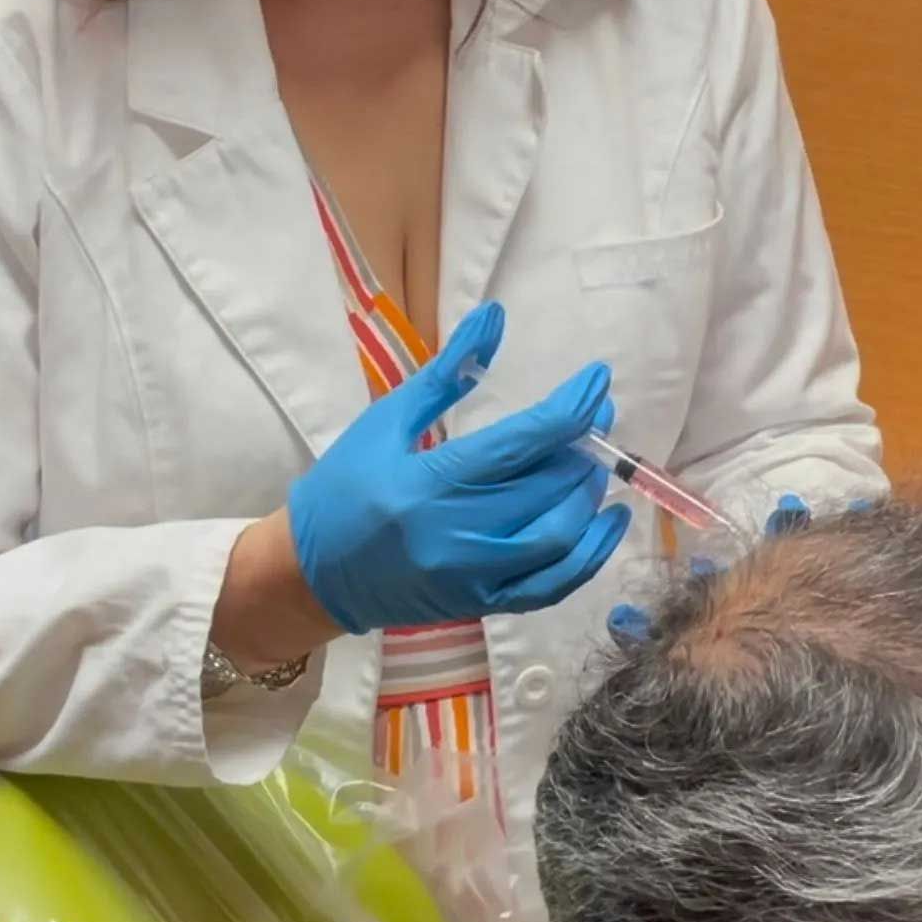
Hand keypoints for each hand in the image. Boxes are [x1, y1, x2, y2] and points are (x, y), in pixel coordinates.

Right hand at [288, 302, 631, 635]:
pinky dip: (590, 554)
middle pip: (546, 489)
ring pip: (559, 538)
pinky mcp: (482, 604)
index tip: (596, 380)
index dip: (570, 410)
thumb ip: (447, 371)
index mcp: (428, 483)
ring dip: (589, 495)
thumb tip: (496, 317)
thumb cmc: (347, 484)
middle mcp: (456, 535)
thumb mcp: (388, 419)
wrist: (314, 573)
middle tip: (597, 416)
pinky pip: (553, 585)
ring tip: (594, 461)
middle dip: (584, 447)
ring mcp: (472, 577)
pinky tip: (608, 520)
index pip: (521, 444)